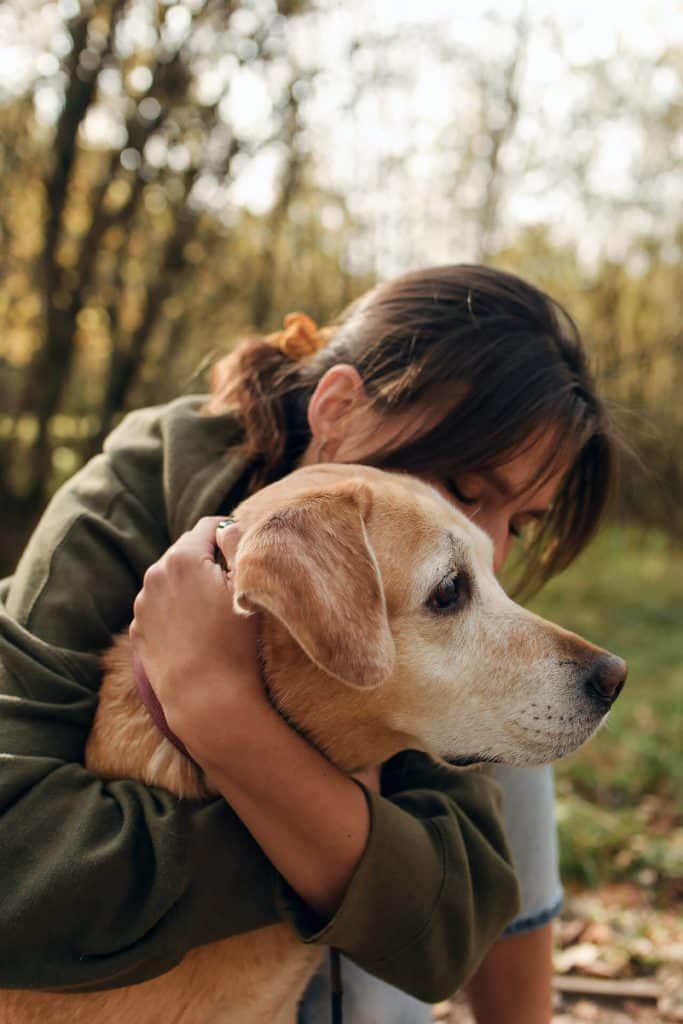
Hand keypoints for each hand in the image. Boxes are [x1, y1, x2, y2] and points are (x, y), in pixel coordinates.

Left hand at [130, 516, 265, 761]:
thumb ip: (237, 543)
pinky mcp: (140, 630)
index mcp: (183, 558)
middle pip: (188, 550)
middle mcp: (155, 574)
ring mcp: (143, 604)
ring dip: (192, 584)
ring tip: (216, 612)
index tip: (247, 555)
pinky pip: (162, 606)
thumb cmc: (235, 646)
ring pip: (173, 579)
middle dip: (210, 560)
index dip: (233, 535)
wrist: (206, 702)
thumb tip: (227, 524)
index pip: (211, 525)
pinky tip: (198, 631)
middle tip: (235, 585)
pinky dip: (178, 609)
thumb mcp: (247, 588)